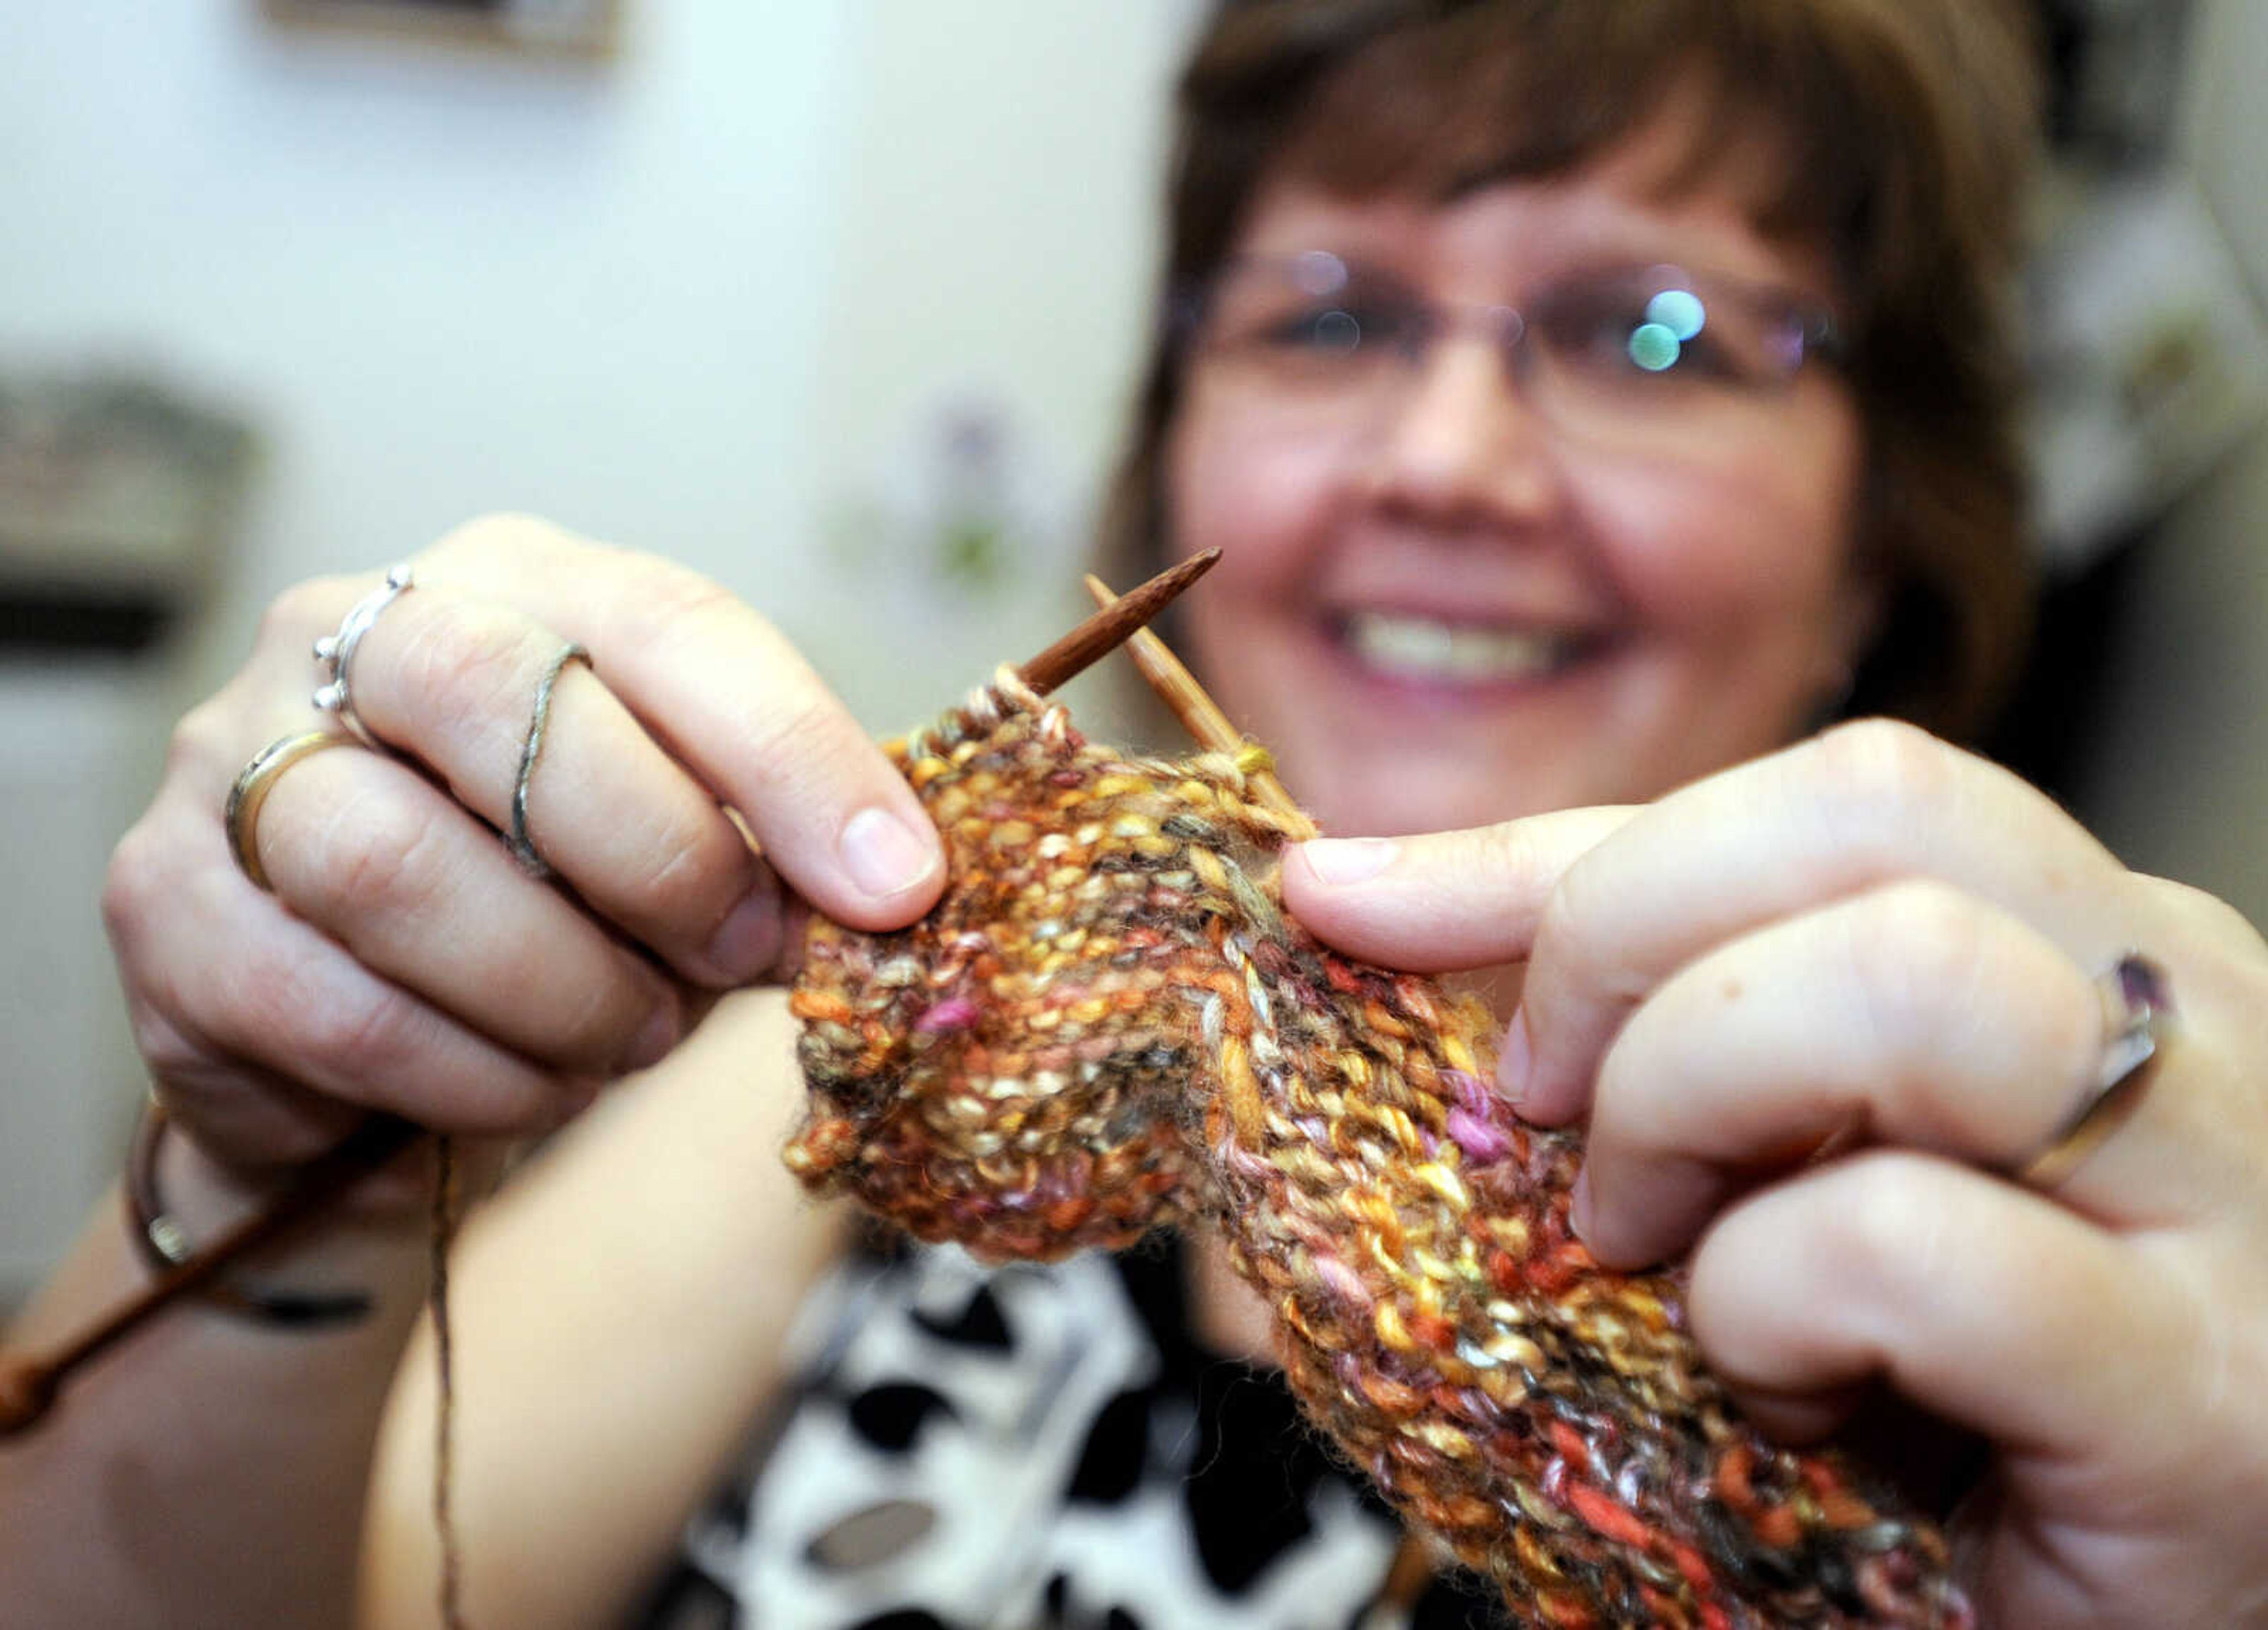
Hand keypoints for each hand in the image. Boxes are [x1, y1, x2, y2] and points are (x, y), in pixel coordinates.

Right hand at [103, 515, 945, 1186]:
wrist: (368, 1043)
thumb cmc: (557, 908)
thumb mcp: (677, 848)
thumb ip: (765, 842)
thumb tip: (889, 886)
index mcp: (516, 584)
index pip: (665, 622)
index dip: (794, 753)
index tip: (898, 881)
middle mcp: (352, 634)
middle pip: (499, 698)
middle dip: (661, 856)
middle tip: (743, 960)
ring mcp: (235, 761)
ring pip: (401, 868)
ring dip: (566, 989)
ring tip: (637, 1037)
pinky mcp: (165, 907)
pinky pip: (337, 1011)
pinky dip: (475, 1076)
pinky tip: (533, 1087)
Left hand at [1282, 719, 2267, 1629]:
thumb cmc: (1916, 1381)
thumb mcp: (1771, 1145)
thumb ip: (1618, 991)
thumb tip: (1348, 877)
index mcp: (2103, 947)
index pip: (1841, 787)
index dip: (1568, 848)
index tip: (1363, 914)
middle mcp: (2199, 1030)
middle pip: (1880, 819)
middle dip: (1621, 948)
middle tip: (1556, 1123)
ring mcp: (2228, 1206)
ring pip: (1912, 983)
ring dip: (1690, 1107)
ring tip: (1663, 1254)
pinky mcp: (2201, 1403)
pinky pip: (1909, 1250)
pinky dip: (1766, 1305)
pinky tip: (1783, 1394)